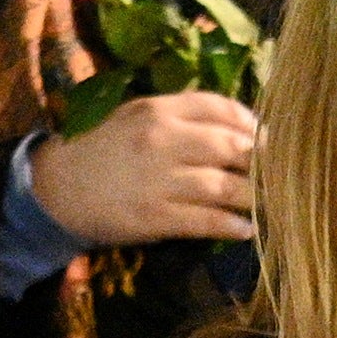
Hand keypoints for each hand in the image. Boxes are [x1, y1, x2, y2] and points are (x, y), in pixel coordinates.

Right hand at [28, 91, 257, 248]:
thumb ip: (179, 115)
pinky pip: (205, 221)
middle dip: (261, 163)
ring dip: (254, 197)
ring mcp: (159, 180)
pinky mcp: (154, 216)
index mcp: (158, 110)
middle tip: (280, 175)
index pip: (218, 107)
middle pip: (230, 147)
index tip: (267, 139)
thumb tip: (234, 125)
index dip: (251, 124)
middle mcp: (162, 140)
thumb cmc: (101, 150)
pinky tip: (245, 230)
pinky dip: (231, 226)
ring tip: (268, 204)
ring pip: (224, 186)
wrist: (56, 188)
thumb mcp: (135, 117)